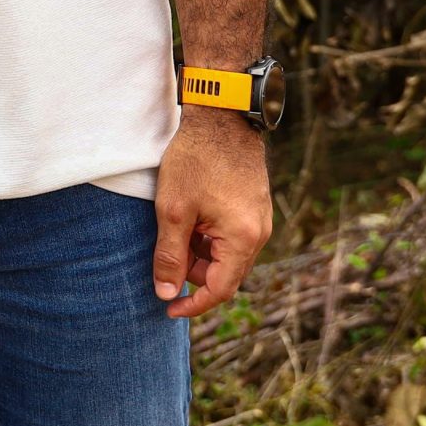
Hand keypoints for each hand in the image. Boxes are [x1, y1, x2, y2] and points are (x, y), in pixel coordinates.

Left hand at [152, 109, 271, 320]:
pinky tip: (189, 219)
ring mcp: (260, 219)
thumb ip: (170, 255)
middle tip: (165, 258)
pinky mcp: (255, 206)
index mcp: (243, 239)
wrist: (222, 116)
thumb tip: (167, 294)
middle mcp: (260, 234)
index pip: (219, 290)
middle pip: (226, 275)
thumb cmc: (195, 160)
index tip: (168, 308)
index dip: (192, 304)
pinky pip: (233, 237)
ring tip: (175, 230)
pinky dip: (210, 239)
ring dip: (201, 255)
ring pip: (228, 256)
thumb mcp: (173, 210)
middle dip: (194, 275)